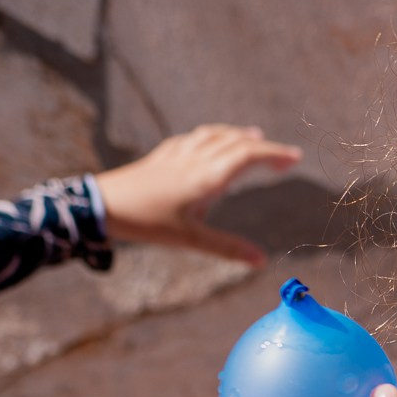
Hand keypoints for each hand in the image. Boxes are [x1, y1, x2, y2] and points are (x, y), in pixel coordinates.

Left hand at [95, 125, 300, 264]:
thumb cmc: (146, 222)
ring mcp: (177, 154)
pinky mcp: (162, 156)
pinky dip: (212, 136)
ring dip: (238, 135)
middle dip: (264, 146)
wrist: (100, 205)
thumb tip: (261, 260)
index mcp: (206, 177)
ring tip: (253, 137)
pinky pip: (194, 138)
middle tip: (286, 157)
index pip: (248, 155)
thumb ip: (227, 248)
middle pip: (236, 142)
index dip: (274, 154)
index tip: (295, 158)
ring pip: (214, 135)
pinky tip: (209, 141)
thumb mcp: (190, 239)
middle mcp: (195, 160)